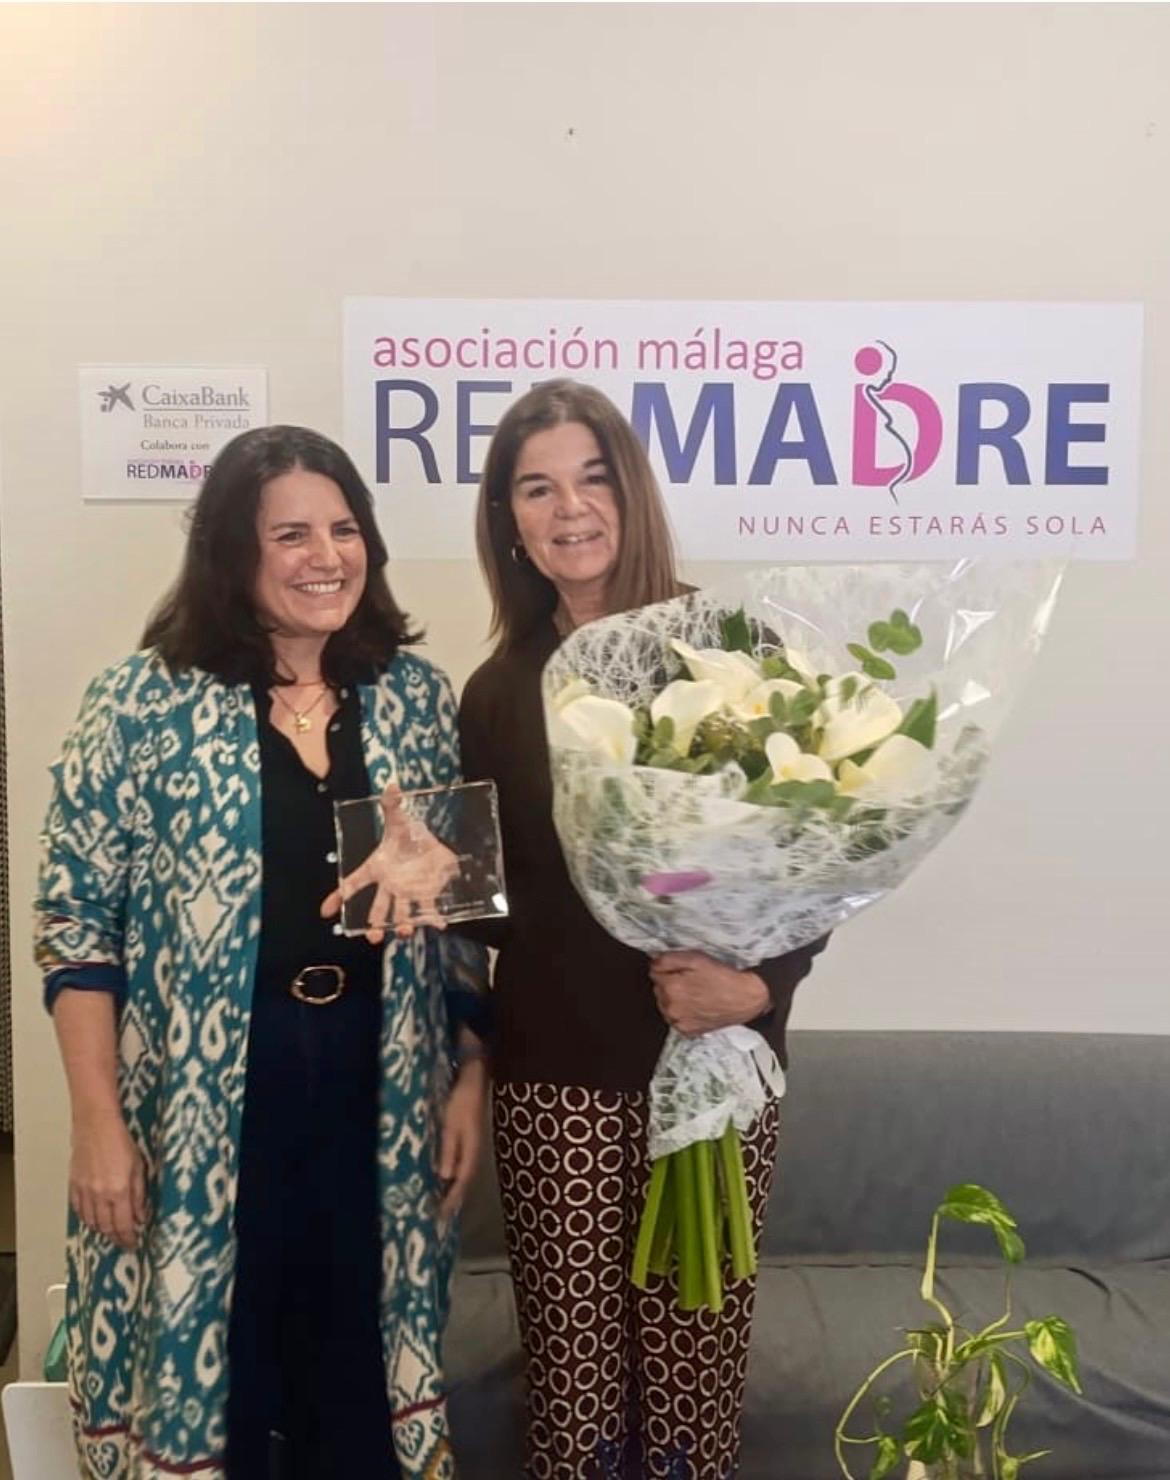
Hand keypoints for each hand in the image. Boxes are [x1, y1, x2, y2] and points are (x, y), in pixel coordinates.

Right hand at [69, 1109, 147, 1250]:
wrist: (96, 1125)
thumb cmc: (121, 1141)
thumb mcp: (139, 1166)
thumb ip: (140, 1194)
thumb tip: (141, 1216)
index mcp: (119, 1190)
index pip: (124, 1224)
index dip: (129, 1238)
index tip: (133, 1244)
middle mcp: (100, 1195)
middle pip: (106, 1227)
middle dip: (116, 1237)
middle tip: (124, 1241)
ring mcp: (85, 1191)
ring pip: (92, 1221)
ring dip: (102, 1230)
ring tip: (112, 1232)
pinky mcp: (74, 1185)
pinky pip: (79, 1210)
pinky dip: (87, 1219)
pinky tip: (95, 1219)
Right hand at [321, 784, 459, 943]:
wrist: (430, 845)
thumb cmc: (407, 835)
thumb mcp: (399, 819)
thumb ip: (392, 805)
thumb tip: (392, 784)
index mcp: (377, 868)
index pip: (354, 882)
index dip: (338, 896)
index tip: (326, 911)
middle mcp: (389, 885)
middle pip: (377, 907)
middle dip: (373, 923)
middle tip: (371, 937)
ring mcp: (407, 893)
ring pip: (401, 914)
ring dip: (401, 925)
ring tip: (402, 932)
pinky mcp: (426, 895)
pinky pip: (428, 910)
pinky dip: (433, 918)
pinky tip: (439, 924)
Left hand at [437, 1058, 486, 1219]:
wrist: (476, 1076)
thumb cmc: (461, 1099)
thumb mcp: (451, 1123)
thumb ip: (449, 1149)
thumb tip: (445, 1177)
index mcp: (472, 1150)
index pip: (462, 1182)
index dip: (452, 1199)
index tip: (441, 1216)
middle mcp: (475, 1150)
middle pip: (465, 1181)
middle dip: (454, 1198)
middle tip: (441, 1216)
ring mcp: (474, 1143)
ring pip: (464, 1172)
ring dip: (454, 1188)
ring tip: (443, 1202)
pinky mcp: (470, 1137)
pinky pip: (462, 1162)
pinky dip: (454, 1174)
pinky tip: (447, 1176)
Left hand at [649, 951, 771, 1036]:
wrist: (745, 997)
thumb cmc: (722, 977)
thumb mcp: (695, 958)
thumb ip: (669, 960)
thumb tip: (653, 964)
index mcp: (671, 988)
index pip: (655, 973)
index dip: (669, 969)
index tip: (682, 970)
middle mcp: (671, 1007)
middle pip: (659, 990)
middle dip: (670, 984)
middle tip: (692, 981)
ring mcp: (679, 1022)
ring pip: (666, 1006)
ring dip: (675, 999)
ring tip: (695, 994)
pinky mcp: (688, 1031)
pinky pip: (676, 1019)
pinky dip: (682, 1013)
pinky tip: (696, 1006)